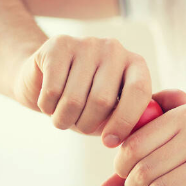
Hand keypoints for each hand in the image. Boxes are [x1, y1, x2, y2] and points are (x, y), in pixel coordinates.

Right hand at [12, 35, 151, 146]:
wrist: (46, 78)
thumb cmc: (86, 102)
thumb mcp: (111, 114)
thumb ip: (125, 123)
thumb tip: (127, 137)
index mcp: (136, 64)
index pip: (139, 92)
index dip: (125, 122)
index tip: (109, 142)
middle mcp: (114, 49)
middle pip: (102, 100)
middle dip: (86, 124)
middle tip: (79, 127)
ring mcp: (86, 43)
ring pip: (74, 99)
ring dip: (63, 120)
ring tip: (62, 117)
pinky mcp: (58, 44)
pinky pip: (52, 91)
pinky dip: (47, 107)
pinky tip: (49, 103)